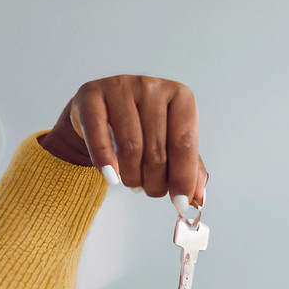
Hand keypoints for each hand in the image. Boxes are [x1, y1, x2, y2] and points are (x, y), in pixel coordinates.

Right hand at [39, 75, 207, 209]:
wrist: (102, 110)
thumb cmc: (144, 127)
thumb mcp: (171, 144)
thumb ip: (190, 169)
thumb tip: (198, 199)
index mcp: (180, 95)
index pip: (184, 143)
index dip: (183, 177)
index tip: (180, 203)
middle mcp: (151, 86)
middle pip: (157, 149)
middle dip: (156, 181)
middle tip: (151, 191)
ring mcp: (120, 86)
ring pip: (131, 146)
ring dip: (133, 176)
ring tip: (133, 183)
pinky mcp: (91, 94)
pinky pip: (99, 135)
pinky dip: (105, 161)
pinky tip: (111, 177)